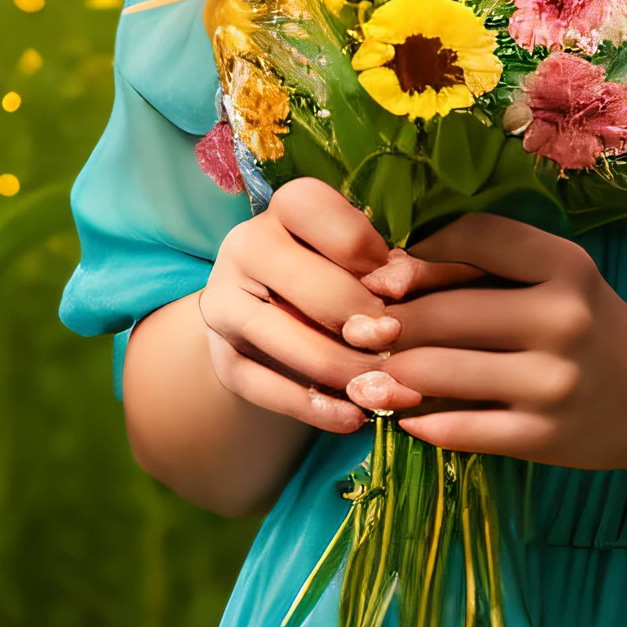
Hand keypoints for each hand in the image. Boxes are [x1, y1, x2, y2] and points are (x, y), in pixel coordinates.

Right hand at [199, 178, 404, 438]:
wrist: (276, 312)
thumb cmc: (340, 274)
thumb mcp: (370, 261)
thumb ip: (399, 269)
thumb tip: (405, 285)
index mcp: (286, 208)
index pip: (332, 223)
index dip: (373, 259)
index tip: (398, 289)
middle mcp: (245, 245)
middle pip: (319, 290)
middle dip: (368, 324)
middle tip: (394, 343)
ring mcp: (223, 303)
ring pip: (291, 342)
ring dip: (347, 371)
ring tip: (385, 388)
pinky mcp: (222, 357)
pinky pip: (267, 389)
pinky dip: (315, 409)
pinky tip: (352, 418)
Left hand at [340, 215, 626, 467]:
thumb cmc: (587, 324)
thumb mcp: (553, 276)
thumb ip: (482, 263)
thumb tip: (385, 276)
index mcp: (564, 265)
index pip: (468, 239)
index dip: (413, 257)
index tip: (382, 277)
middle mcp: (562, 319)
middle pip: (439, 312)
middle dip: (385, 324)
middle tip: (353, 332)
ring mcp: (552, 384)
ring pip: (436, 372)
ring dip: (390, 374)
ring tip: (368, 375)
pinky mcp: (542, 438)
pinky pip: (456, 429)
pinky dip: (419, 421)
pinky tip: (406, 415)